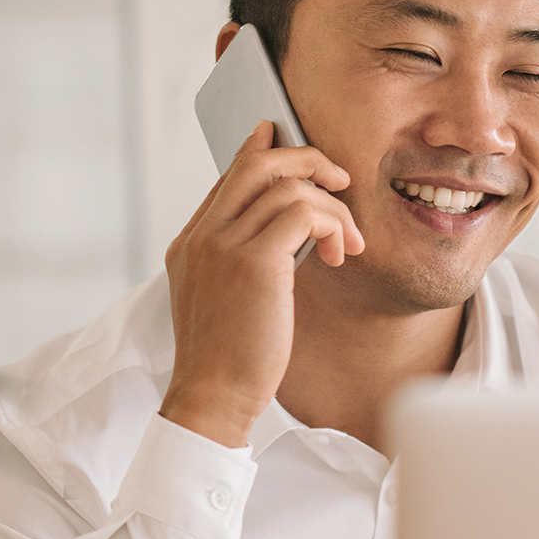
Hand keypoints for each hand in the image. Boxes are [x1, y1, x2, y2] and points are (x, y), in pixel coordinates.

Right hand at [160, 121, 364, 446]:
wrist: (212, 397)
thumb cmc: (228, 356)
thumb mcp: (223, 297)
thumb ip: (240, 257)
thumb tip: (288, 228)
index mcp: (191, 241)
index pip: (230, 176)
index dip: (264, 152)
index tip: (289, 140)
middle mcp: (202, 235)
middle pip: (256, 163)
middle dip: (306, 158)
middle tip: (340, 178)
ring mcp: (223, 245)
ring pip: (288, 186)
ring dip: (332, 207)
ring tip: (348, 242)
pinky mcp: (254, 261)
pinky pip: (304, 212)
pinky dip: (333, 224)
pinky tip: (341, 253)